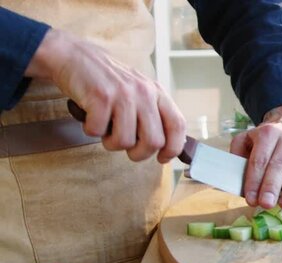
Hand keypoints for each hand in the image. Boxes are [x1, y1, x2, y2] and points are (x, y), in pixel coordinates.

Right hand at [25, 29, 185, 162]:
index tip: (162, 158)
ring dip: (111, 143)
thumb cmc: (107, 81)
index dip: (173, 148)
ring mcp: (123, 94)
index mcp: (157, 93)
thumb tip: (163, 147)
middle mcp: (144, 93)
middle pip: (154, 141)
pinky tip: (90, 117)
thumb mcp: (138, 91)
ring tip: (105, 129)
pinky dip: (90, 131)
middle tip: (127, 149)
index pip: (178, 125)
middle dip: (139, 154)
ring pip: (125, 142)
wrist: (74, 55)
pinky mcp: (100, 97)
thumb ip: (152, 114)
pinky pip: (98, 132)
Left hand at [230, 105, 281, 209]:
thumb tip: (235, 175)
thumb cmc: (270, 136)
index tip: (251, 199)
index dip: (254, 181)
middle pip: (279, 164)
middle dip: (272, 186)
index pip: (259, 160)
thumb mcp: (249, 136)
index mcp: (267, 134)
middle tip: (266, 204)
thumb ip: (238, 152)